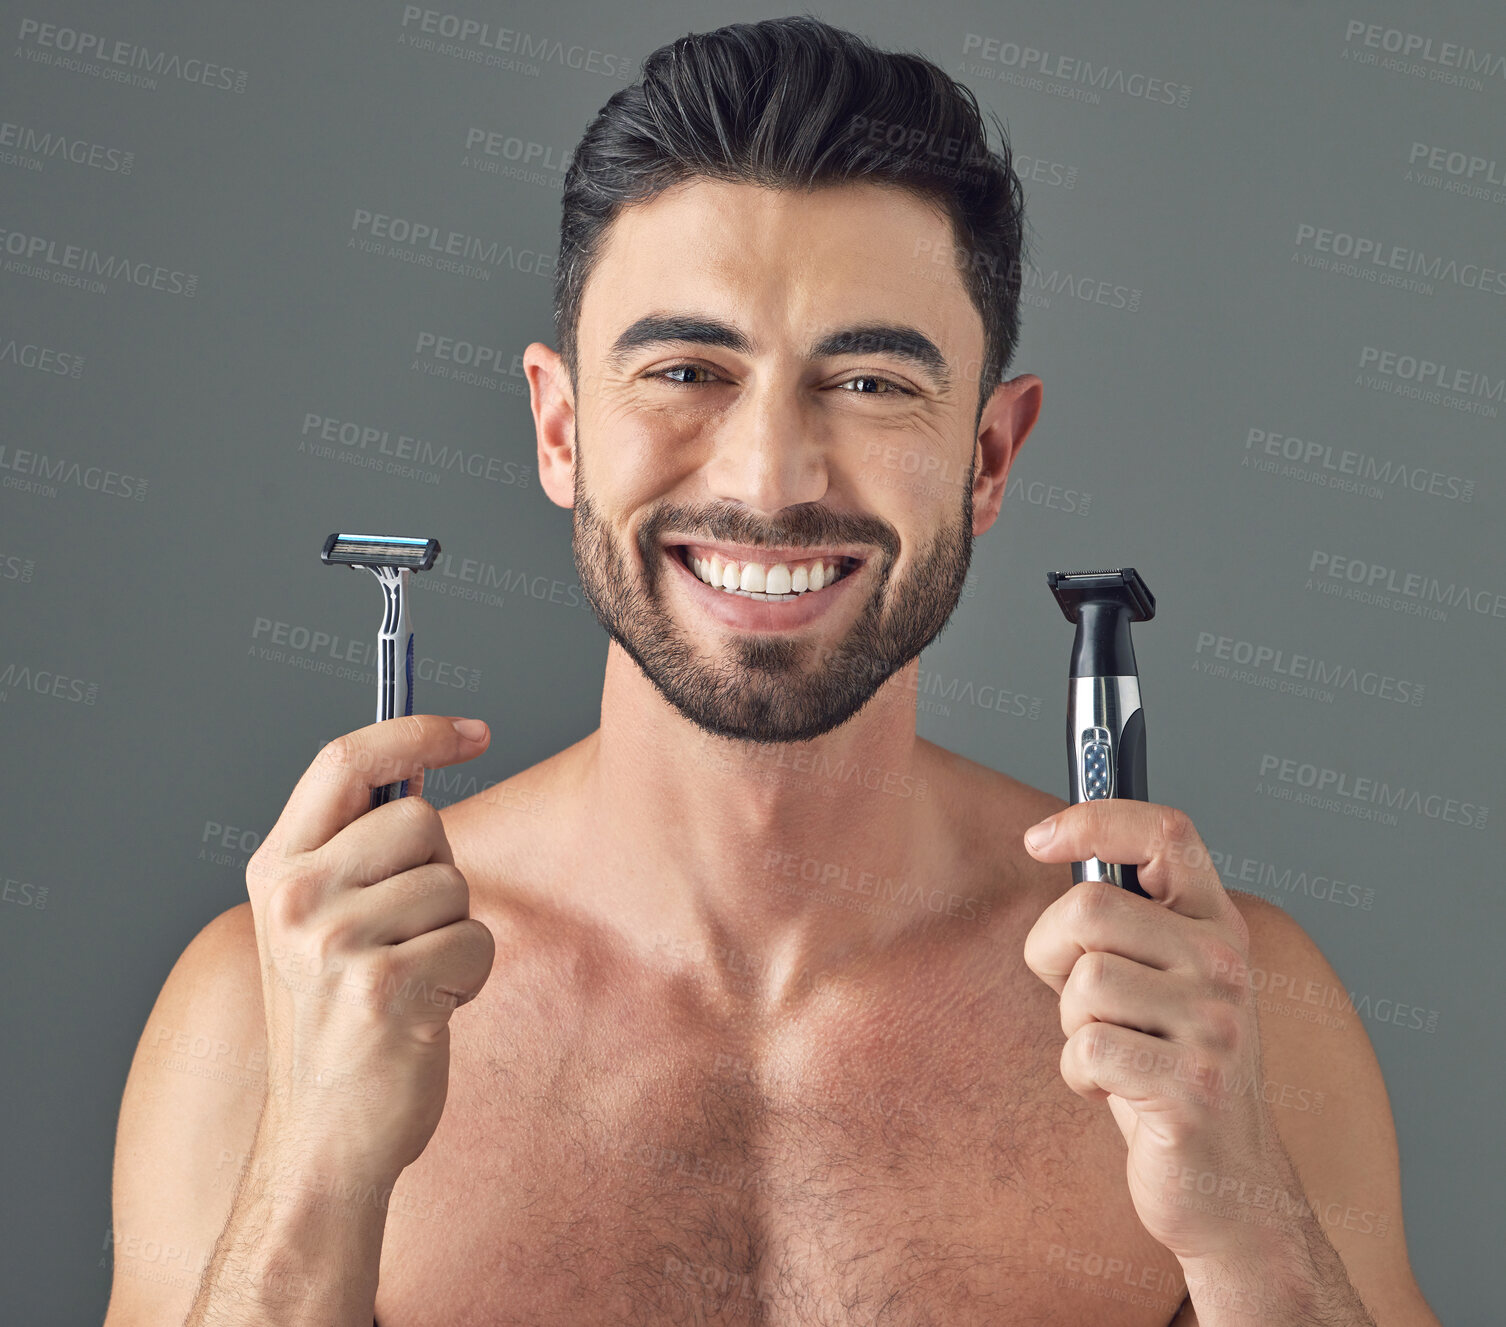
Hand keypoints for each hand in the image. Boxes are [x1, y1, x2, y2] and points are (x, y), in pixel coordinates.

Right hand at [245, 714, 496, 1183]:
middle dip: (440, 871)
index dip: (416, 730)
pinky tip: (426, 1014)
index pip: (344, 760)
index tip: (475, 730)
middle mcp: (293, 899)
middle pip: (420, 819)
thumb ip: (358, 851)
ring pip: (456, 884)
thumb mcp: (321, 926)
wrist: (324, 1143)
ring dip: (455, 932)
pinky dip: (470, 976)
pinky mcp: (383, 986)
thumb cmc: (340, 1026)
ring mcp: (333, 943)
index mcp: (275, 871)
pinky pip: (475, 939)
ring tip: (410, 982)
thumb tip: (421, 773)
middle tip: (407, 936)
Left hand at [1021, 799, 1295, 1263]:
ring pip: (1082, 982)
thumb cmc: (1168, 1069)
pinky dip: (1079, 1075)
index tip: (1039, 839)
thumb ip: (1123, 920)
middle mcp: (1227, 964)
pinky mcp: (1192, 1086)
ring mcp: (1216, 1026)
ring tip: (1116, 1054)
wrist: (1226, 1182)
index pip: (1166, 832)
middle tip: (1082, 1001)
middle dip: (1053, 954)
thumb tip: (1055, 844)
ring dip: (1072, 1025)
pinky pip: (1085, 1048)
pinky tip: (1117, 1092)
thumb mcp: (1159, 980)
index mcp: (1218, 925)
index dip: (1094, 819)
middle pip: (1088, 908)